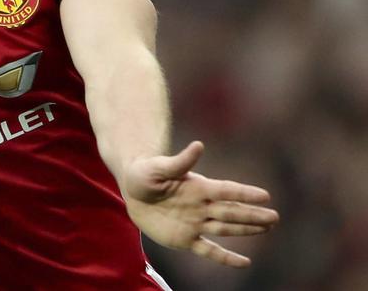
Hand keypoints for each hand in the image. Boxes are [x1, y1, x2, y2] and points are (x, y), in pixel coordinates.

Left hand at [122, 141, 278, 267]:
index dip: (244, 193)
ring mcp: (195, 223)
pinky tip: (244, 263)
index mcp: (198, 187)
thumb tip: (198, 145)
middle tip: (275, 217)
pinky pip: (209, 251)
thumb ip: (180, 161)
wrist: (133, 191)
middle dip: (252, 215)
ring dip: (245, 229)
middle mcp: (202, 206)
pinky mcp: (185, 239)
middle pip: (231, 211)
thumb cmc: (146, 173)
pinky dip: (225, 258)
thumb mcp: (159, 166)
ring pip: (225, 228)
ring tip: (267, 228)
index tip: (265, 196)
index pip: (226, 191)